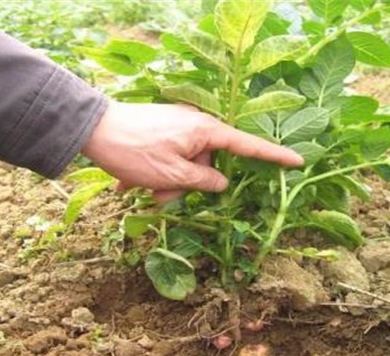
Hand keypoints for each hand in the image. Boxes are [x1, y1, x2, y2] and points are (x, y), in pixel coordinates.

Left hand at [83, 101, 303, 201]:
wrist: (92, 129)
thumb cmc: (134, 152)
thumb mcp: (172, 176)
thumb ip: (203, 183)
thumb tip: (221, 184)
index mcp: (205, 132)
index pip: (247, 146)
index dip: (273, 156)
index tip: (297, 160)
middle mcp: (195, 125)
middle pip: (208, 164)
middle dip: (186, 185)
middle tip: (159, 196)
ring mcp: (177, 126)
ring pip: (184, 164)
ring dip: (166, 183)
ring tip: (138, 189)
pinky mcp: (161, 129)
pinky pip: (168, 156)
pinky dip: (155, 172)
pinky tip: (130, 183)